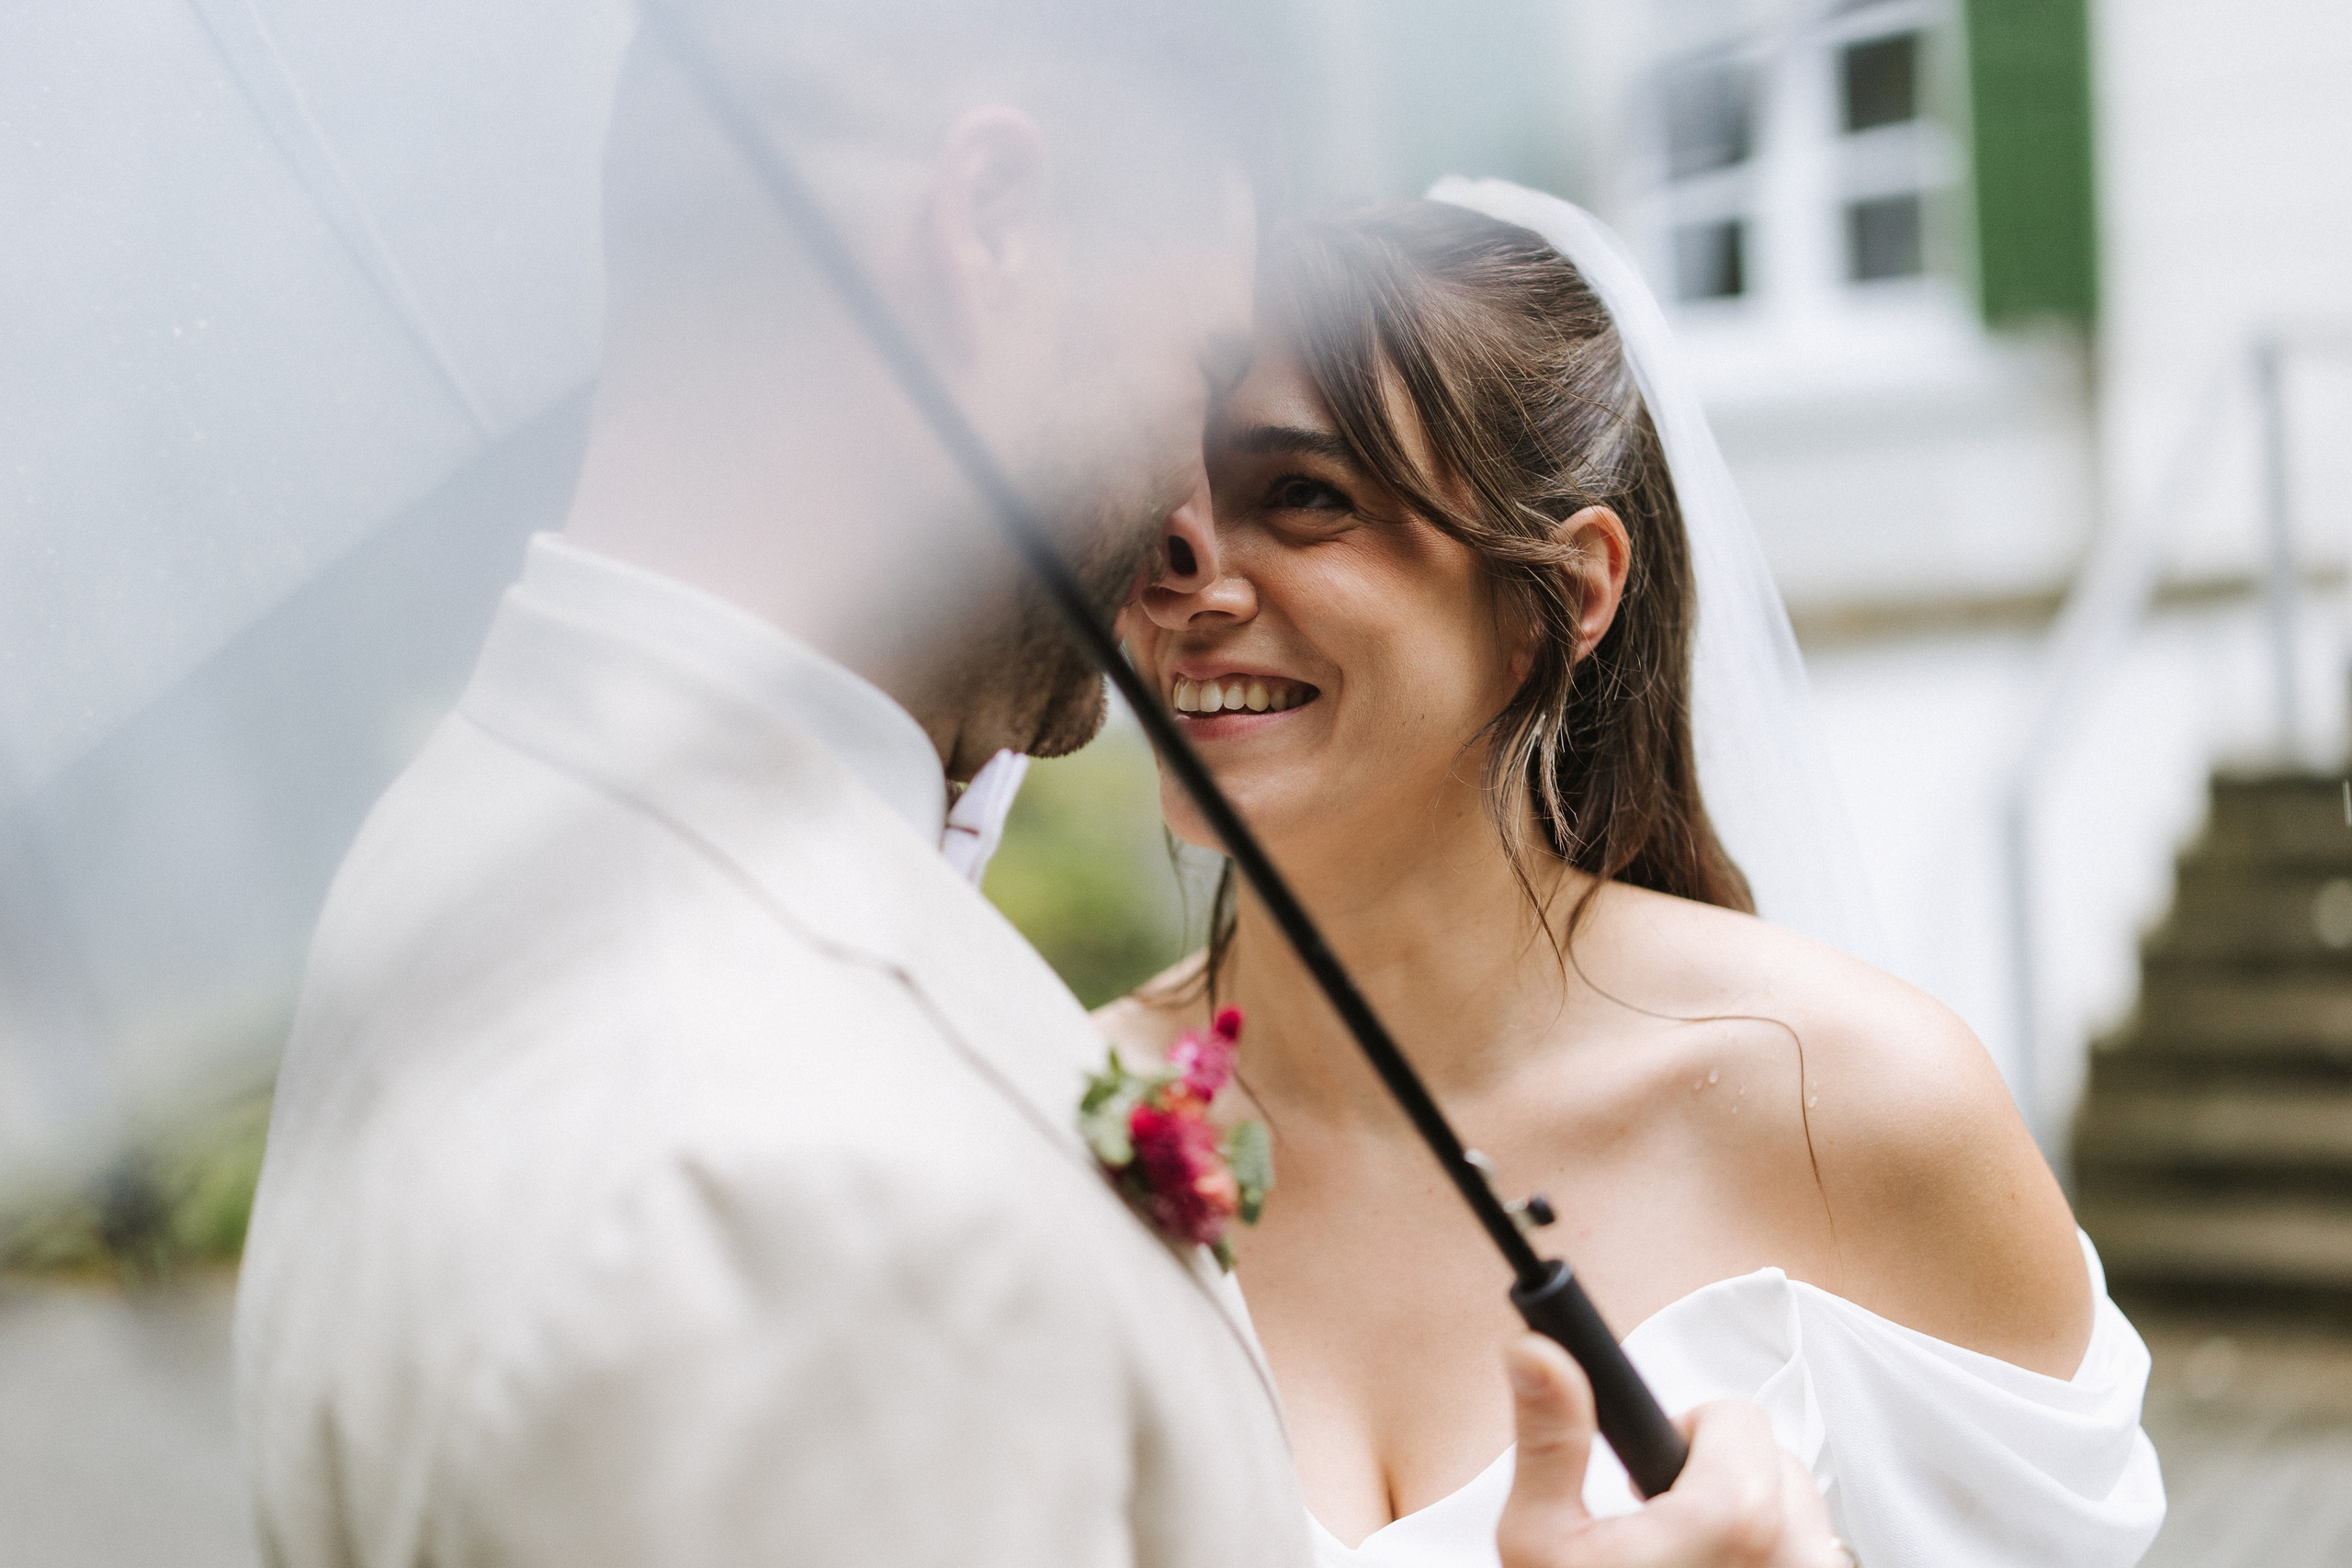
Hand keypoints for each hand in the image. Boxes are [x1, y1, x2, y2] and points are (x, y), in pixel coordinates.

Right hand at [1493, 1335, 1849, 1567]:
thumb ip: (1551, 1438)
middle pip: (1772, 1462)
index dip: (1679, 1438)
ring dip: (1750, 1532)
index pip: (1733, 1416)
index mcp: (1735, 1518)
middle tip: (1661, 1541)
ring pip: (1799, 1516)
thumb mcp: (1542, 1546)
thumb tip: (1540, 1352)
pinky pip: (1809, 1563)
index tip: (1652, 1481)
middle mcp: (1800, 1555)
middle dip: (1716, 1484)